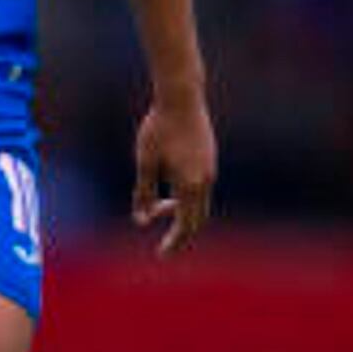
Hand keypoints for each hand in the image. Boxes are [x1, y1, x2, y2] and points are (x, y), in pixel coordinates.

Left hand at [131, 93, 216, 258]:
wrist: (182, 96)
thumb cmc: (159, 127)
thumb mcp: (145, 162)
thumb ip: (144, 193)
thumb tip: (141, 220)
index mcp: (190, 185)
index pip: (185, 225)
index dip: (174, 243)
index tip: (161, 255)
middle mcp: (206, 180)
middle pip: (197, 219)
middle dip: (180, 232)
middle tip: (164, 243)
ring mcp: (211, 169)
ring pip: (200, 203)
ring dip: (182, 211)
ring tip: (158, 208)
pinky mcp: (210, 158)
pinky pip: (201, 188)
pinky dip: (187, 197)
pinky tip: (169, 185)